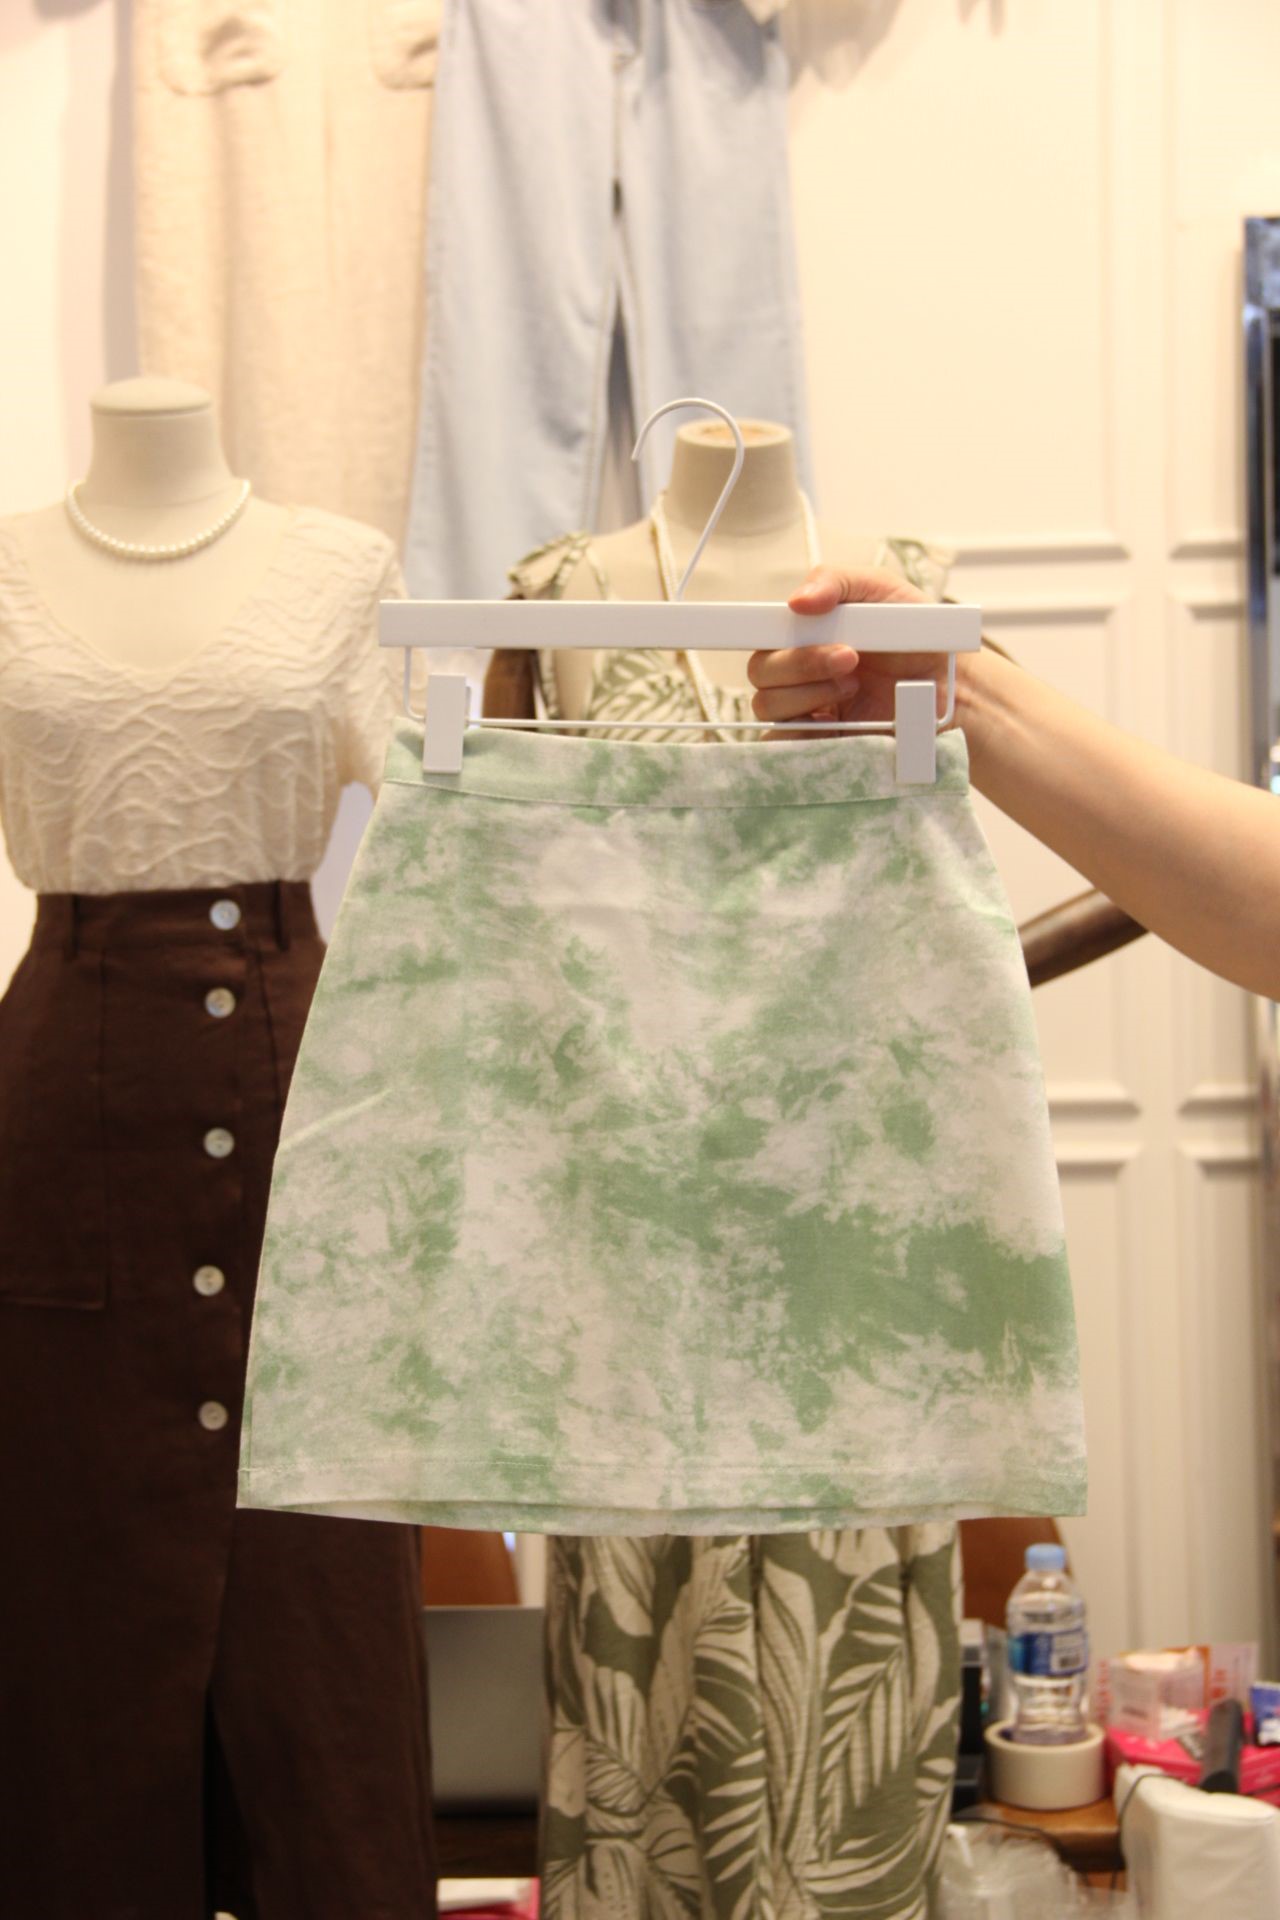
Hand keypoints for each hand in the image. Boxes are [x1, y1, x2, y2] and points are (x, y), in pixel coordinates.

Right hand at [748, 565, 950, 727]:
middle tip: (851, 657)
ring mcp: (806, 710)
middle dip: (802, 663)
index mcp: (805, 635)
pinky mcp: (820, 743)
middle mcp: (798, 673)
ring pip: (768, 707)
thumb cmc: (915, 636)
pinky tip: (837, 721)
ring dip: (809, 694)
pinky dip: (803, 733)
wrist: (950, 686)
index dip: (759, 631)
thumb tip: (797, 601)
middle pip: (760, 672)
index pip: (761, 635)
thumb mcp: (882, 590)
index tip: (795, 623)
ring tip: (854, 686)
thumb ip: (837, 581)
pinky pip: (784, 745)